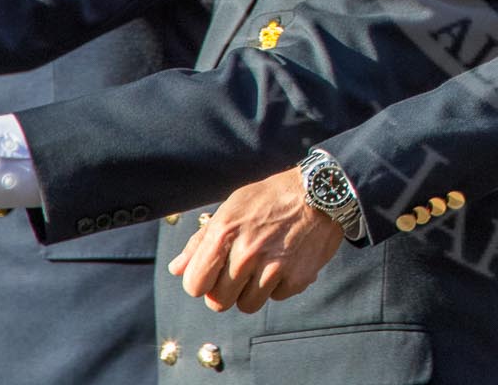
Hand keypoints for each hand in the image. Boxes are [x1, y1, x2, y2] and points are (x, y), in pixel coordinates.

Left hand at [168, 168, 345, 313]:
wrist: (321, 191)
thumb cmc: (271, 197)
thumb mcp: (231, 208)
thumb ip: (201, 241)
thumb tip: (176, 269)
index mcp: (224, 232)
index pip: (194, 284)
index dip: (200, 282)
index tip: (211, 273)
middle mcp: (247, 252)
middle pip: (219, 302)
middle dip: (225, 290)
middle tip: (239, 270)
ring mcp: (273, 267)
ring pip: (247, 305)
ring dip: (251, 291)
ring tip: (262, 266)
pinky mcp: (297, 277)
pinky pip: (276, 298)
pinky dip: (278, 285)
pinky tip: (284, 263)